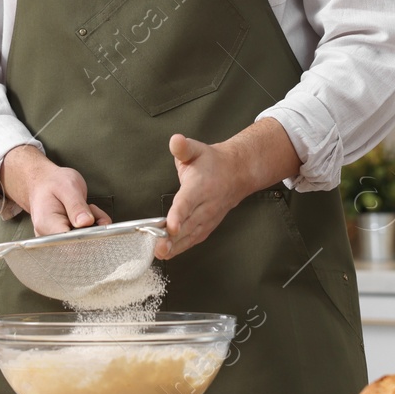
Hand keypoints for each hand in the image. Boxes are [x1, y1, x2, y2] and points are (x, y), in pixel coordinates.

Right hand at [0, 145, 110, 235]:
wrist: (42, 183)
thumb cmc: (52, 183)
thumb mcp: (68, 187)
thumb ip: (76, 206)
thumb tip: (86, 223)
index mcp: (47, 225)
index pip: (70, 243)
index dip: (87, 236)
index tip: (92, 221)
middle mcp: (49, 237)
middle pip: (79, 246)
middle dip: (93, 229)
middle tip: (90, 209)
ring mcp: (56, 240)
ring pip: (84, 243)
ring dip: (94, 226)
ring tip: (87, 208)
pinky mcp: (65, 239)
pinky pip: (84, 240)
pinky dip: (93, 227)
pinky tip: (88, 214)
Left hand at [156, 133, 258, 258]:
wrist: (237, 173)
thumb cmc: (212, 163)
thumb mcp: (197, 149)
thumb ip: (183, 147)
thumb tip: (175, 141)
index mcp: (200, 185)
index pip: (188, 202)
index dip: (179, 215)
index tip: (171, 226)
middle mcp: (206, 204)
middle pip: (188, 224)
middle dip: (172, 238)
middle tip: (157, 248)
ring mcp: (208, 218)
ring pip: (191, 235)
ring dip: (175, 247)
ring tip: (159, 253)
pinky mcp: (207, 226)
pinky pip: (194, 239)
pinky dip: (181, 248)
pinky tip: (167, 253)